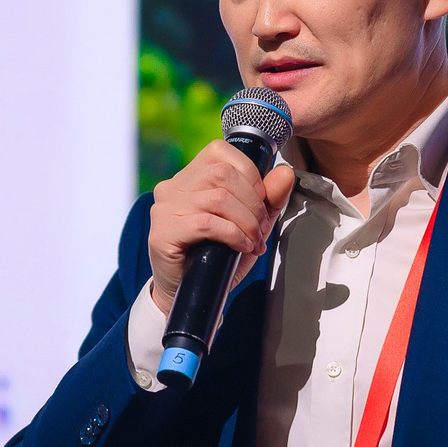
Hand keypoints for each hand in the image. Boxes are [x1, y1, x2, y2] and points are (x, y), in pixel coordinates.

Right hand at [147, 140, 296, 314]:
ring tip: (254, 241)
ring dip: (246, 222)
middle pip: (222, 174)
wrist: (194, 296)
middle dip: (252, 202)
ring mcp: (164, 208)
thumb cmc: (219, 256)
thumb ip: (269, 199)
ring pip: (217, 198)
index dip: (249, 172)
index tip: (261, 200)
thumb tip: (285, 172)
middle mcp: (172, 186)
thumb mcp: (250, 224)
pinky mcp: (162, 232)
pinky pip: (206, 223)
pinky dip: (233, 235)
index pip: (219, 151)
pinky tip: (242, 247)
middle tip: (261, 229)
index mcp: (190, 176)